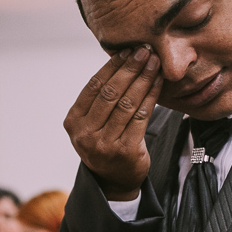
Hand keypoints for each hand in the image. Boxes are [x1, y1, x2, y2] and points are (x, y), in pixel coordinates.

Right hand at [63, 46, 162, 200]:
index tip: (128, 50)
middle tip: (145, 51)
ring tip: (154, 63)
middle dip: (130, 69)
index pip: (94, 87)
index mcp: (73, 122)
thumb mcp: (92, 123)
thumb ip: (99, 99)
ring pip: (127, 103)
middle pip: (111, 93)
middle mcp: (85, 134)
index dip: (112, 66)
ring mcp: (104, 144)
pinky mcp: (125, 151)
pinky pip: (141, 117)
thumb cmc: (105, 143)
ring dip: (143, 79)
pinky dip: (151, 97)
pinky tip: (158, 83)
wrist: (113, 180)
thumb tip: (122, 59)